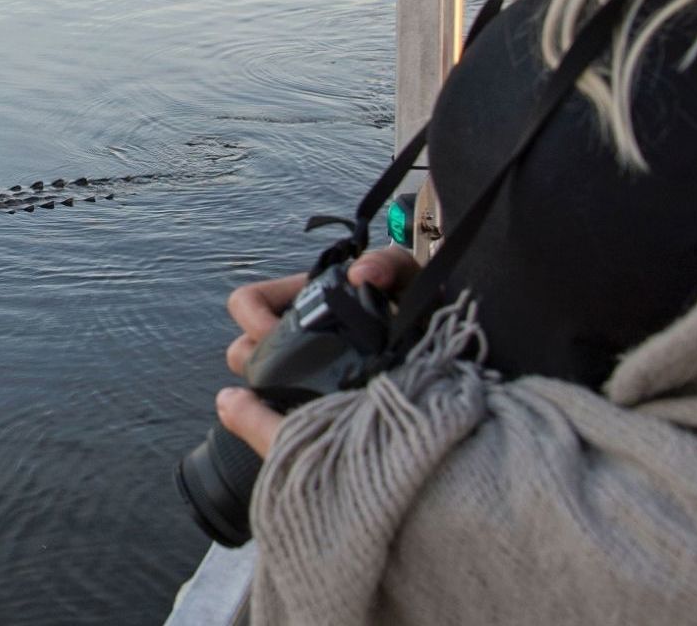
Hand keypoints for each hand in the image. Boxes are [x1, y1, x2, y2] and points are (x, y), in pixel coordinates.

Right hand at [217, 245, 422, 458]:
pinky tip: (305, 426)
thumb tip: (360, 274)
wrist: (455, 376)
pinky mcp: (317, 423)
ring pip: (252, 391)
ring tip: (306, 395)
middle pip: (241, 351)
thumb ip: (390, 263)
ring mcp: (303, 386)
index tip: (275, 330)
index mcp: (305, 307)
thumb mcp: (413, 282)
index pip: (248, 304)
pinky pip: (277, 432)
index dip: (255, 316)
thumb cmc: (428, 322)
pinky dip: (274, 428)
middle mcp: (296, 345)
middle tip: (295, 365)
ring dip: (264, 392)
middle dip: (257, 356)